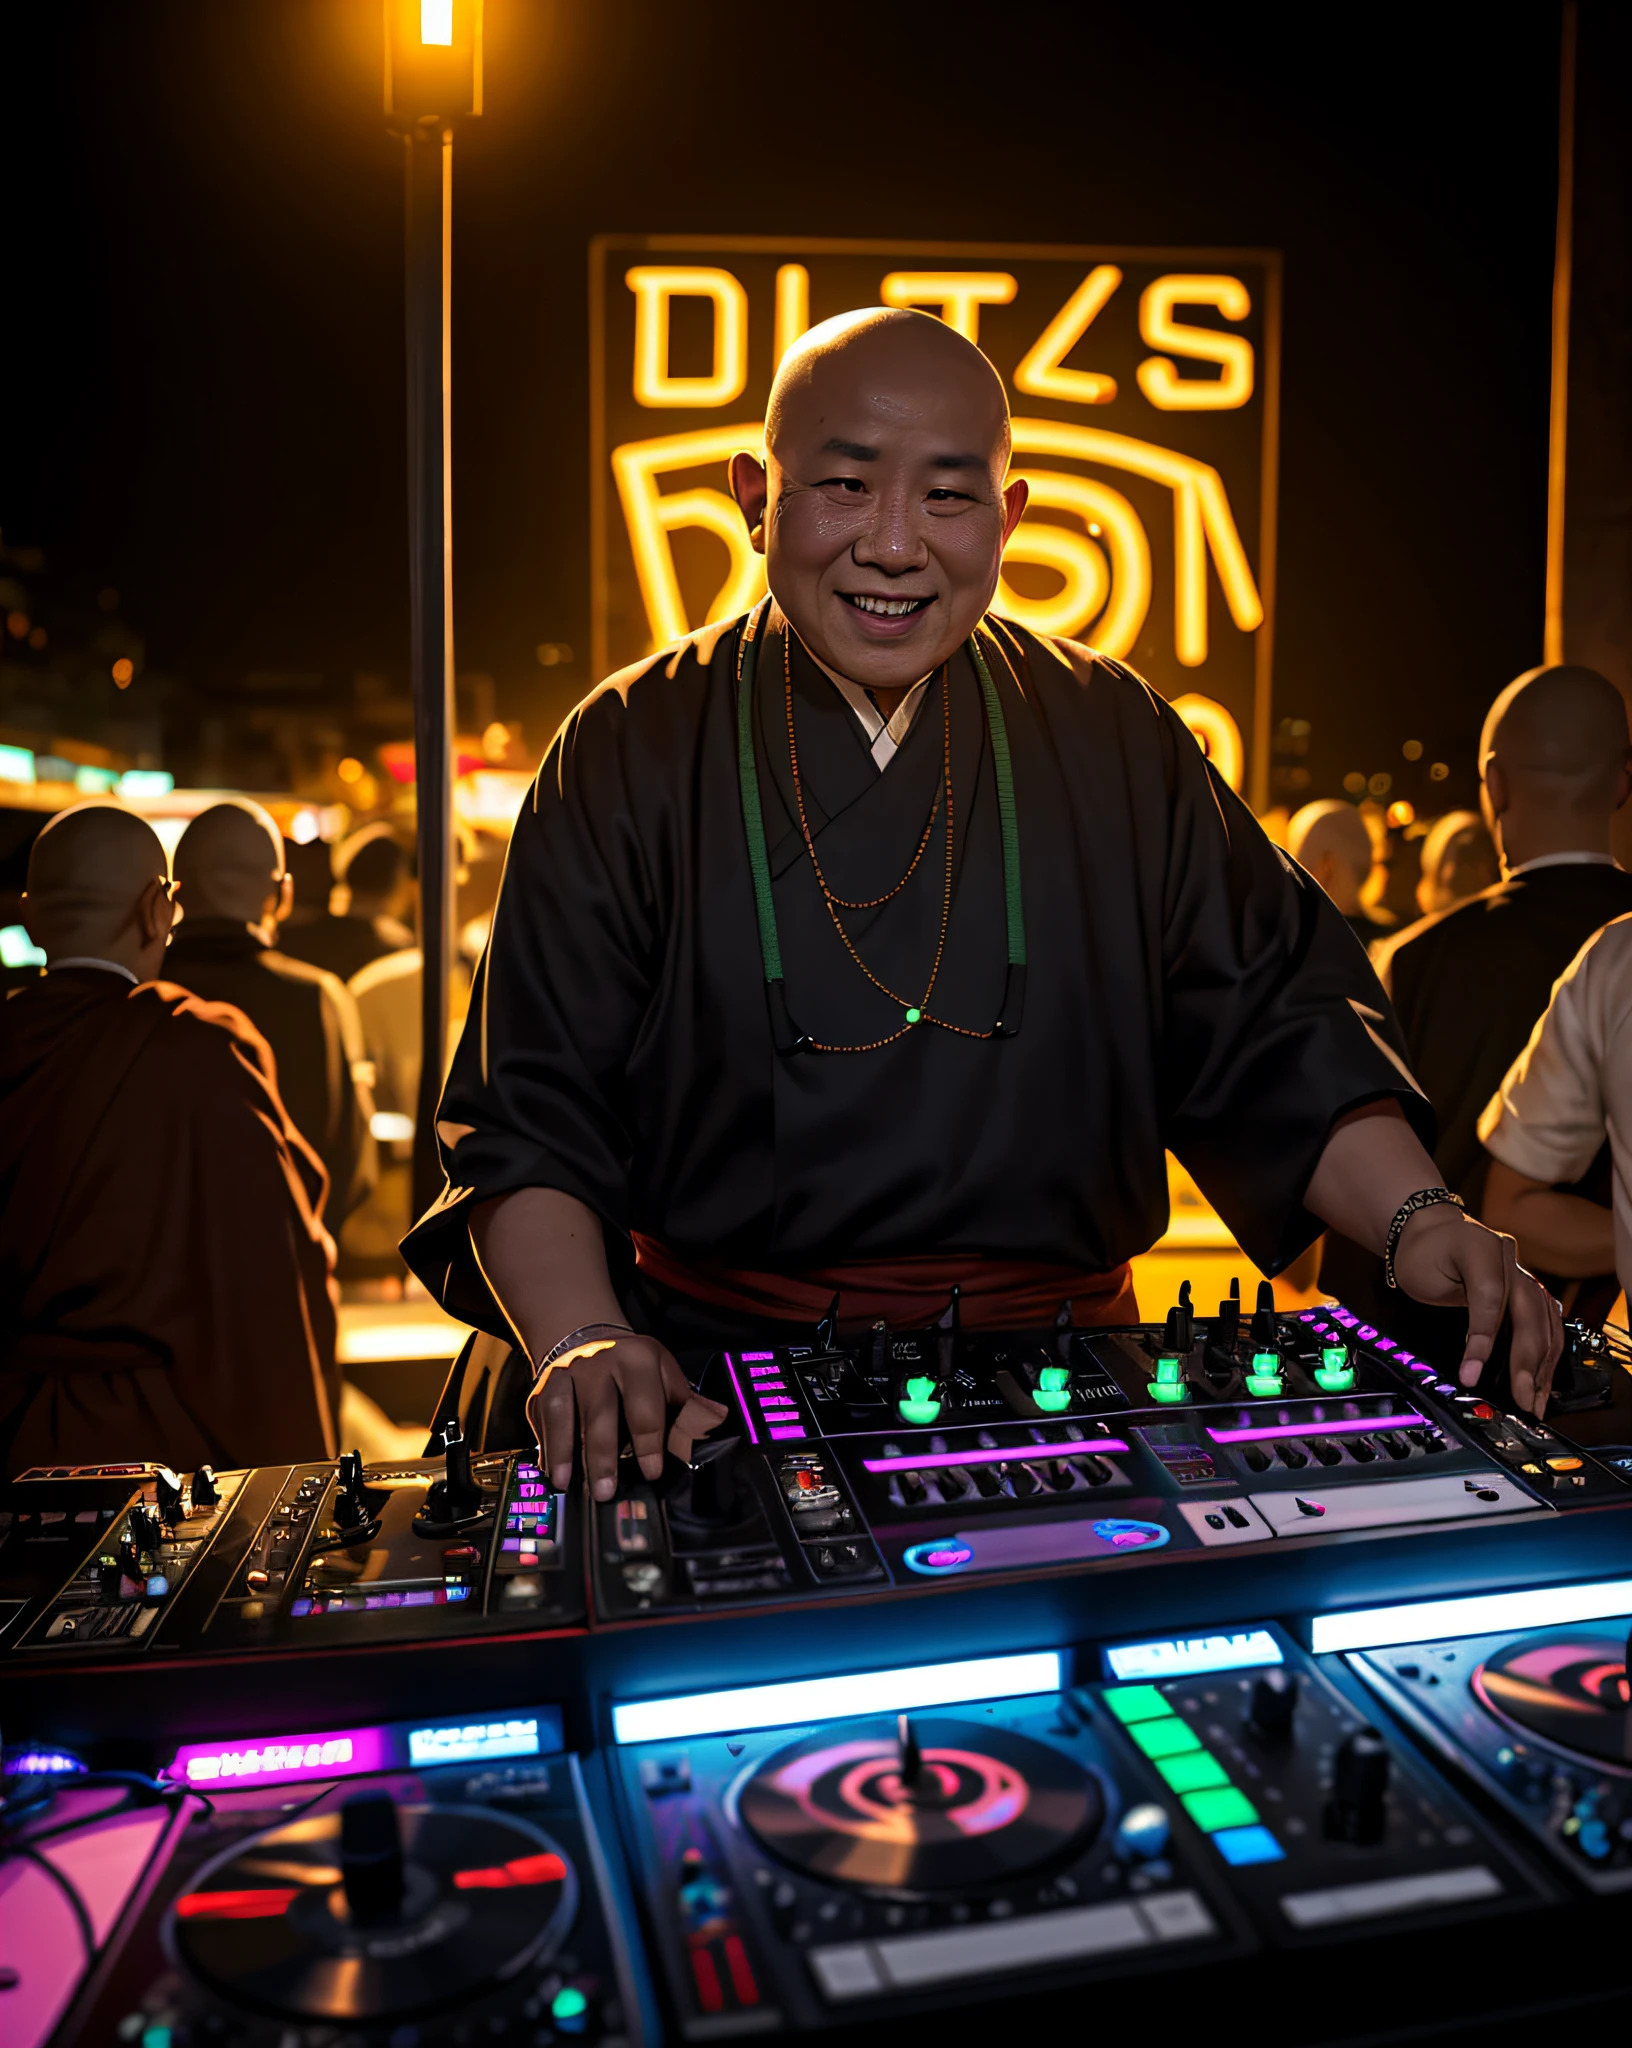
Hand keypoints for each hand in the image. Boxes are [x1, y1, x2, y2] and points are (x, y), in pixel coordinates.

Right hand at [525, 1333, 728, 1500]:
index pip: (644, 1406)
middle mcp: (600, 1363)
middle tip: (605, 1492)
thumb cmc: (634, 1369)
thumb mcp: (665, 1376)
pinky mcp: (543, 1385)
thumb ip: (686, 1404)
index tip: (651, 1473)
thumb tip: (717, 1419)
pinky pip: (542, 1417)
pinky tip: (550, 1471)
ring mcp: (568, 1373)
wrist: (587, 1335)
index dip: (649, 1443)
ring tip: (565, 1483)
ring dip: (563, 1450)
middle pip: (600, 1413)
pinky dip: (545, 1445)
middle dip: (602, 1455)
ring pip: (563, 1412)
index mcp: (638, 1360)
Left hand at [1390, 1205, 1563, 1416]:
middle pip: (1530, 1312)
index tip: (1471, 1374)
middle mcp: (1509, 1259)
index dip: (1484, 1338)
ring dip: (1544, 1363)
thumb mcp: (1421, 1277)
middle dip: (1528, 1361)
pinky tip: (1544, 1377)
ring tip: (1537, 1399)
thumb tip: (1470, 1361)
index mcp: (1480, 1248)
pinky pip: (1547, 1321)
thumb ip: (1448, 1308)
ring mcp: (1522, 1272)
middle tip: (1524, 1399)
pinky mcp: (1528, 1288)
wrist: (1431, 1229)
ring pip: (1546, 1319)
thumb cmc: (1422, 1255)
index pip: (1490, 1297)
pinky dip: (1547, 1352)